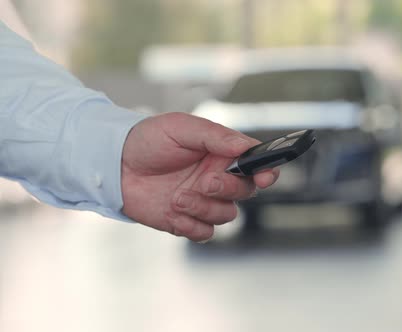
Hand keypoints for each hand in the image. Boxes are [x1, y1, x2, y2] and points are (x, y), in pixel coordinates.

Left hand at [120, 112, 278, 241]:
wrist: (112, 164)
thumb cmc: (147, 139)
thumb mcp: (181, 127)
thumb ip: (215, 136)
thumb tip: (245, 146)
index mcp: (221, 154)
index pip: (256, 164)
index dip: (266, 171)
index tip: (264, 176)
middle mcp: (217, 178)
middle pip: (245, 192)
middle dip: (228, 189)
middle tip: (205, 182)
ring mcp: (202, 201)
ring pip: (226, 215)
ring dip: (204, 208)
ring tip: (178, 197)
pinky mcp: (185, 220)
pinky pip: (204, 233)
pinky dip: (193, 228)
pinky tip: (174, 215)